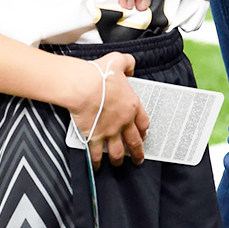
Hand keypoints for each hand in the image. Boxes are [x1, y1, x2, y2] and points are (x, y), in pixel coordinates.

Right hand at [70, 51, 148, 168]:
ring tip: (119, 164)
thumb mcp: (119, 60)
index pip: (143, 122)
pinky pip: (97, 154)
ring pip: (118, 151)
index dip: (144, 130)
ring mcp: (109, 131)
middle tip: (139, 159)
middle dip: (137, 152)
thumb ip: (128, 63)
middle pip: (134, 141)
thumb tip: (131, 67)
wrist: (84, 87)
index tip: (143, 135)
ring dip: (119, 159)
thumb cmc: (100, 74)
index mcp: (132, 105)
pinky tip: (97, 166)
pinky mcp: (95, 137)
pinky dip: (97, 162)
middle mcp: (123, 121)